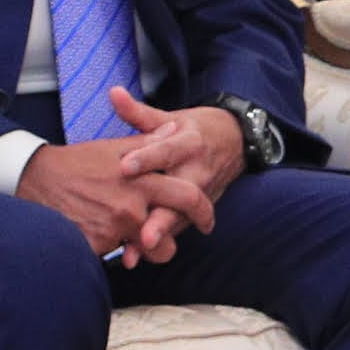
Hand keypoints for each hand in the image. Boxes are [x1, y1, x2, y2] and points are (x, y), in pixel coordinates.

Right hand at [16, 134, 217, 266]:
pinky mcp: (92, 247)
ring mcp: (110, 230)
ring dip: (140, 250)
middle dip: (166, 242)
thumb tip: (175, 129)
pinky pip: (114, 257)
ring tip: (126, 235)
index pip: (187, 198)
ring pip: (142, 254)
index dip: (203, 212)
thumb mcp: (113, 148)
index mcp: (141, 182)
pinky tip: (99, 236)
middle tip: (162, 241)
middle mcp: (130, 209)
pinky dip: (111, 250)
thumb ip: (149, 142)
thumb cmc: (76, 163)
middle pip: (167, 242)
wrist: (32, 180)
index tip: (208, 222)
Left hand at [109, 86, 247, 261]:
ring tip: (137, 254)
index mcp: (188, 142)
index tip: (124, 167)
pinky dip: (161, 241)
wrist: (236, 142)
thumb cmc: (194, 130)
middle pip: (180, 196)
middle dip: (162, 218)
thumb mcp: (171, 117)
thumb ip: (139, 113)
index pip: (165, 151)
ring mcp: (202, 193)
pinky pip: (180, 227)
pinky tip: (139, 256)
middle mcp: (197, 171)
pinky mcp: (200, 209)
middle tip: (143, 236)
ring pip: (181, 218)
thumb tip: (113, 93)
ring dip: (160, 236)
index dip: (146, 158)